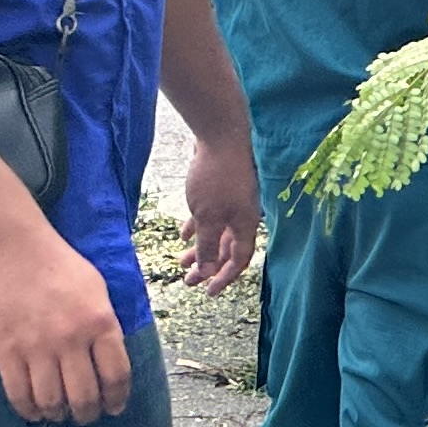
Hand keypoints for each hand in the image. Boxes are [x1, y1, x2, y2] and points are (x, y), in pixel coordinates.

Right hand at [0, 226, 133, 423]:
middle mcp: (71, 338)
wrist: (10, 247)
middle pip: (85, 397)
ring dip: (58, 414)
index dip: (117, 399)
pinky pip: (19, 394)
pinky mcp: (6, 351)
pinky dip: (29, 410)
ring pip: (52, 401)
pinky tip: (34, 410)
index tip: (114, 408)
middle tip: (85, 415)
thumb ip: (105, 325)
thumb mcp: (96, 288)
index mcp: (100, 322)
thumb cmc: (58, 265)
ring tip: (59, 413)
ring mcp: (36, 347)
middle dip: (87, 414)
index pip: (116, 376)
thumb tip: (111, 362)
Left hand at [178, 138, 259, 293]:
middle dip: (208, 266)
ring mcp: (232, 201)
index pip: (239, 259)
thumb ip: (208, 246)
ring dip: (200, 248)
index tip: (208, 292)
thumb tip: (207, 271)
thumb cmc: (217, 178)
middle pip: (226, 248)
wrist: (220, 134)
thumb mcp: (209, 217)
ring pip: (216, 232)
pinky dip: (198, 227)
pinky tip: (183, 235)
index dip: (224, 277)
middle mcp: (242, 215)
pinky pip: (210, 216)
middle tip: (188, 281)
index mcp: (246, 225)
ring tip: (181, 261)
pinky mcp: (220, 189)